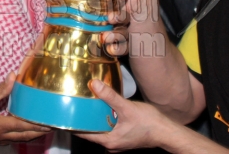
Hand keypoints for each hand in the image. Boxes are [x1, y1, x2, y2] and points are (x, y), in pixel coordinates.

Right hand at [0, 72, 49, 144]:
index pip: (21, 125)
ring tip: (47, 128)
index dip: (35, 124)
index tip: (47, 121)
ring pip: (22, 139)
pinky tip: (33, 131)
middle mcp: (2, 135)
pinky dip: (27, 136)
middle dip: (40, 131)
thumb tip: (13, 75)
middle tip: (53, 125)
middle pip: (25, 135)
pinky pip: (17, 140)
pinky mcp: (0, 141)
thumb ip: (1, 89)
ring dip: (36, 135)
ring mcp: (1, 140)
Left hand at [77, 80, 228, 153]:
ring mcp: (116, 141)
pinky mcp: (122, 137)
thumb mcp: (127, 107)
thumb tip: (94, 85)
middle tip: (71, 103)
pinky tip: (102, 108)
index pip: (82, 132)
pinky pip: (107, 128)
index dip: (70, 122)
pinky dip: (103, 118)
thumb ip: (110, 97)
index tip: (60, 113)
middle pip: (89, 130)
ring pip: (98, 129)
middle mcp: (110, 143)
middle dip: (81, 118)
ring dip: (92, 118)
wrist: (167, 132)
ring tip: (84, 103)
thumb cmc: (150, 123)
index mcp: (108, 140)